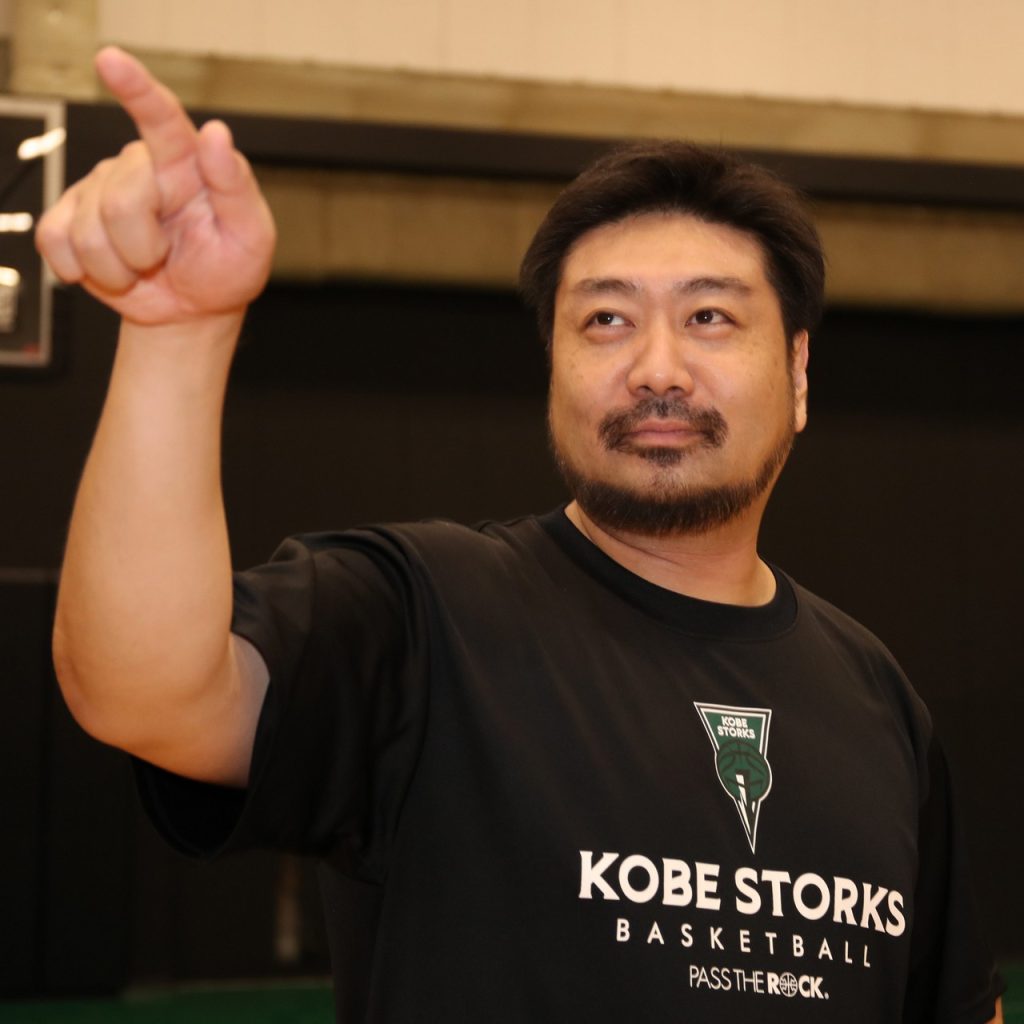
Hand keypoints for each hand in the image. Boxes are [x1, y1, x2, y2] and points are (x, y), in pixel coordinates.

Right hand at [36, 47, 275, 326]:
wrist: (194, 309)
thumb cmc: (227, 268)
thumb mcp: (251, 235)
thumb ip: (236, 187)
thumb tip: (217, 134)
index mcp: (184, 162)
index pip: (161, 118)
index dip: (136, 88)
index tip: (112, 61)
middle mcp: (137, 167)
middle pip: (121, 202)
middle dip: (144, 247)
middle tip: (166, 259)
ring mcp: (97, 190)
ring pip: (89, 233)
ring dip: (119, 267)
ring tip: (144, 267)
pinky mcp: (65, 219)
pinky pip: (56, 244)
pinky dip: (84, 271)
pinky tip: (112, 269)